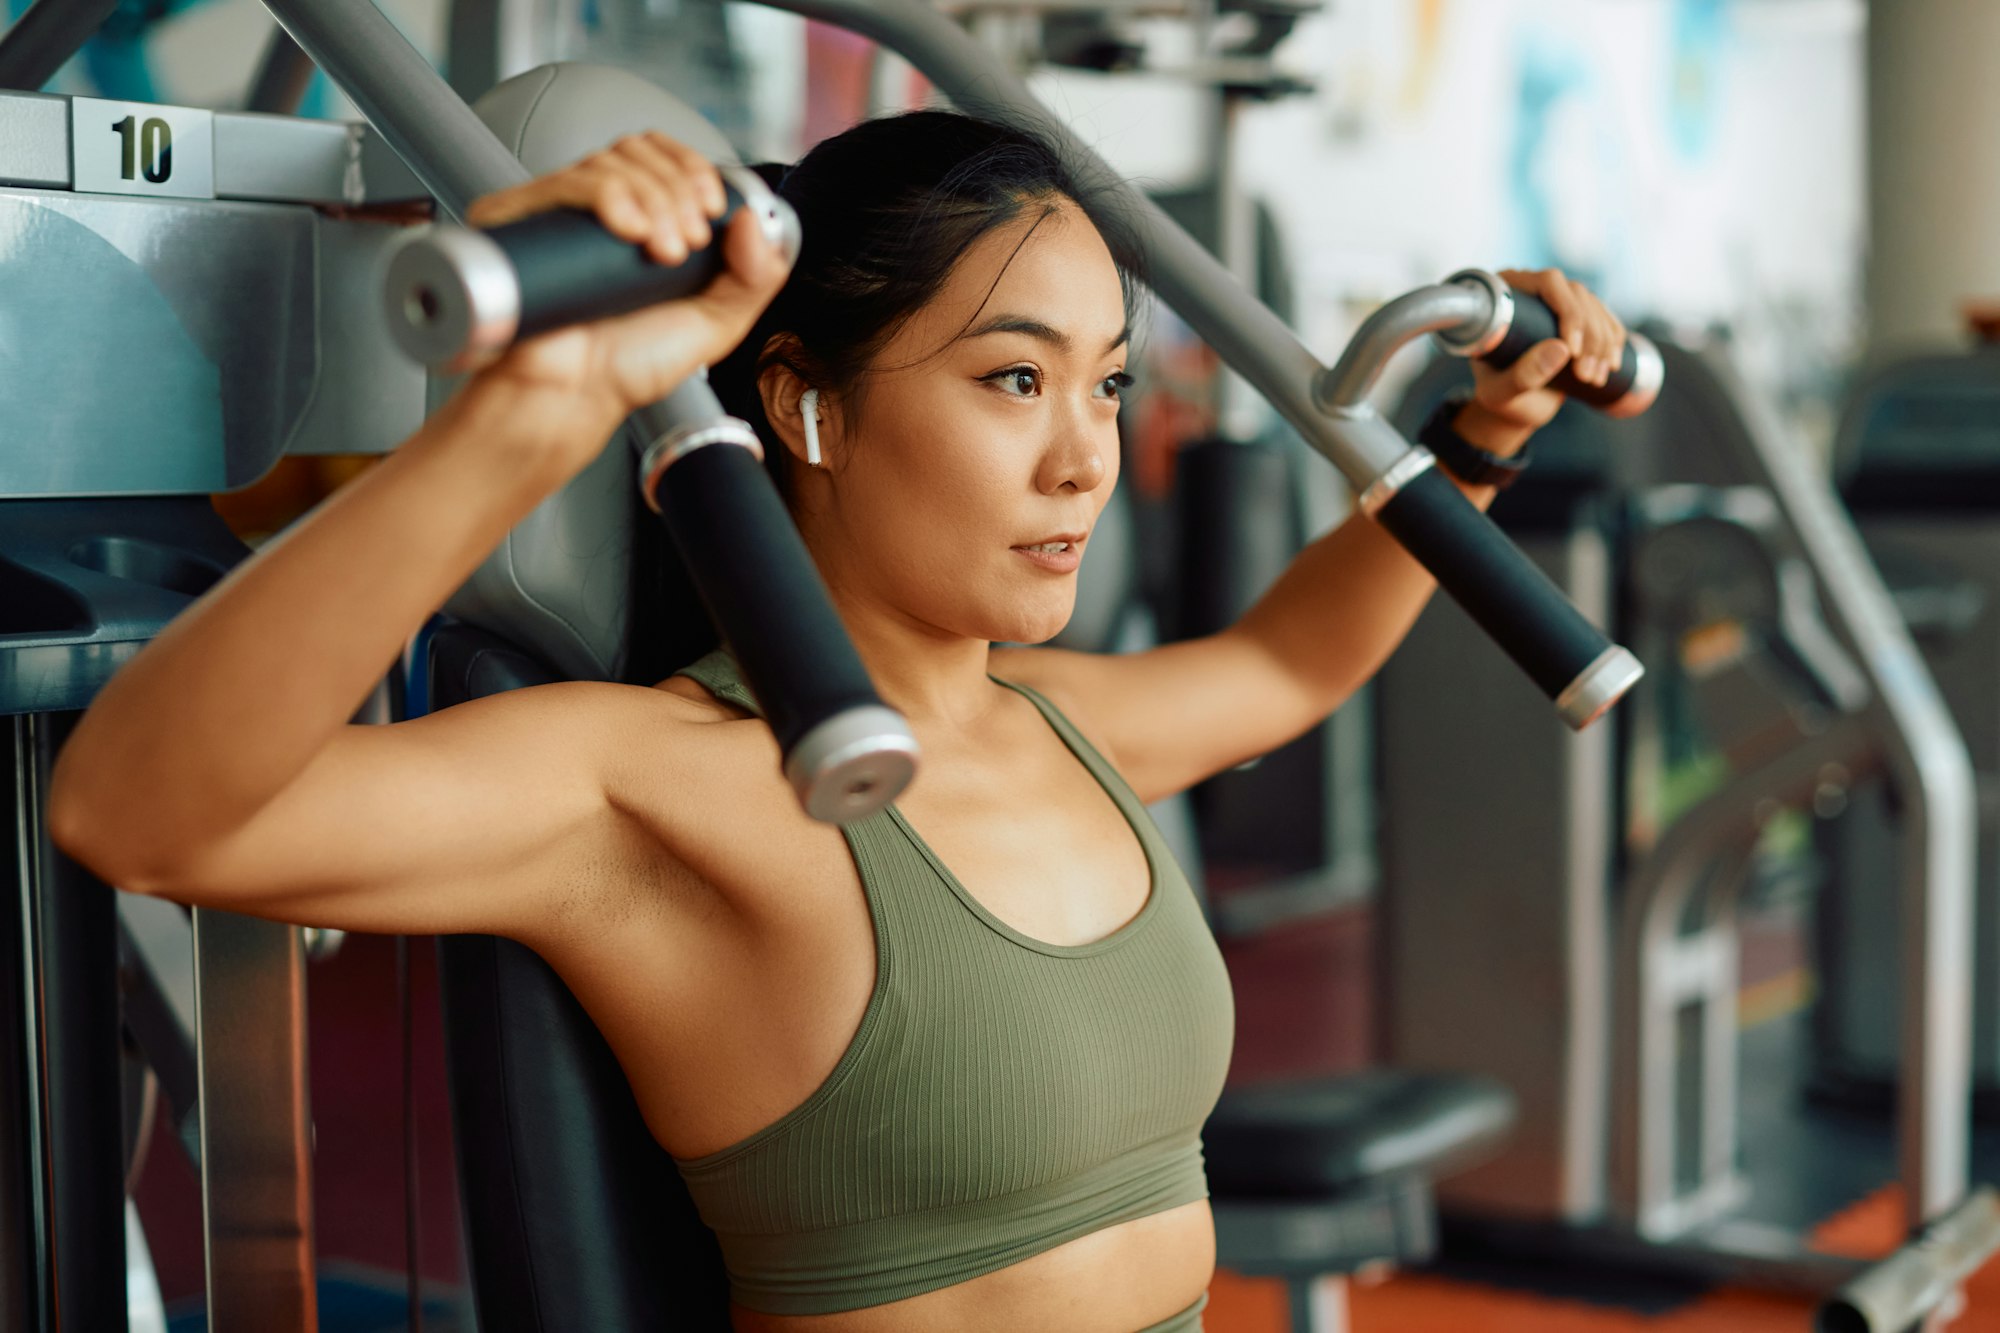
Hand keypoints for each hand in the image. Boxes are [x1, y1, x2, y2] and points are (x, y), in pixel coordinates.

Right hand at [459, 132, 792, 466]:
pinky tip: (629, 232)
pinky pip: (569, 181)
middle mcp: (598, 210)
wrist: (574, 398)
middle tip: (684, 249)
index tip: (712, 209)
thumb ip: (754, 277)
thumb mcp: (715, 325)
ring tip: (661, 255)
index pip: (663, 155)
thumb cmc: (628, 367)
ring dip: (653, 200)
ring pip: (611, 162)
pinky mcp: (521, 219)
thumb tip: (754, 218)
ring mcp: (559, 213)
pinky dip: (610, 195)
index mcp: (641, 221)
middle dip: (678, 193)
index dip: (694, 169)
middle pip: (640, 152)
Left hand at [1459, 267, 1625, 455]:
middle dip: (1590, 335)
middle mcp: (1533, 290)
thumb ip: (1522, 375)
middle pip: (1577, 294)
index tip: (1573, 352)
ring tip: (1593, 379)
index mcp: (1505, 296)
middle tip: (1585, 375)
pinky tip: (1610, 366)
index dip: (1569, 312)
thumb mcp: (1501, 392)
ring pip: (1595, 308)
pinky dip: (1613, 344)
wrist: (1513, 406)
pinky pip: (1606, 320)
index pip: (1548, 283)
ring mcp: (1558, 302)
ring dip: (1603, 344)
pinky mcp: (1578, 319)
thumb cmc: (1498, 397)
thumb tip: (1562, 349)